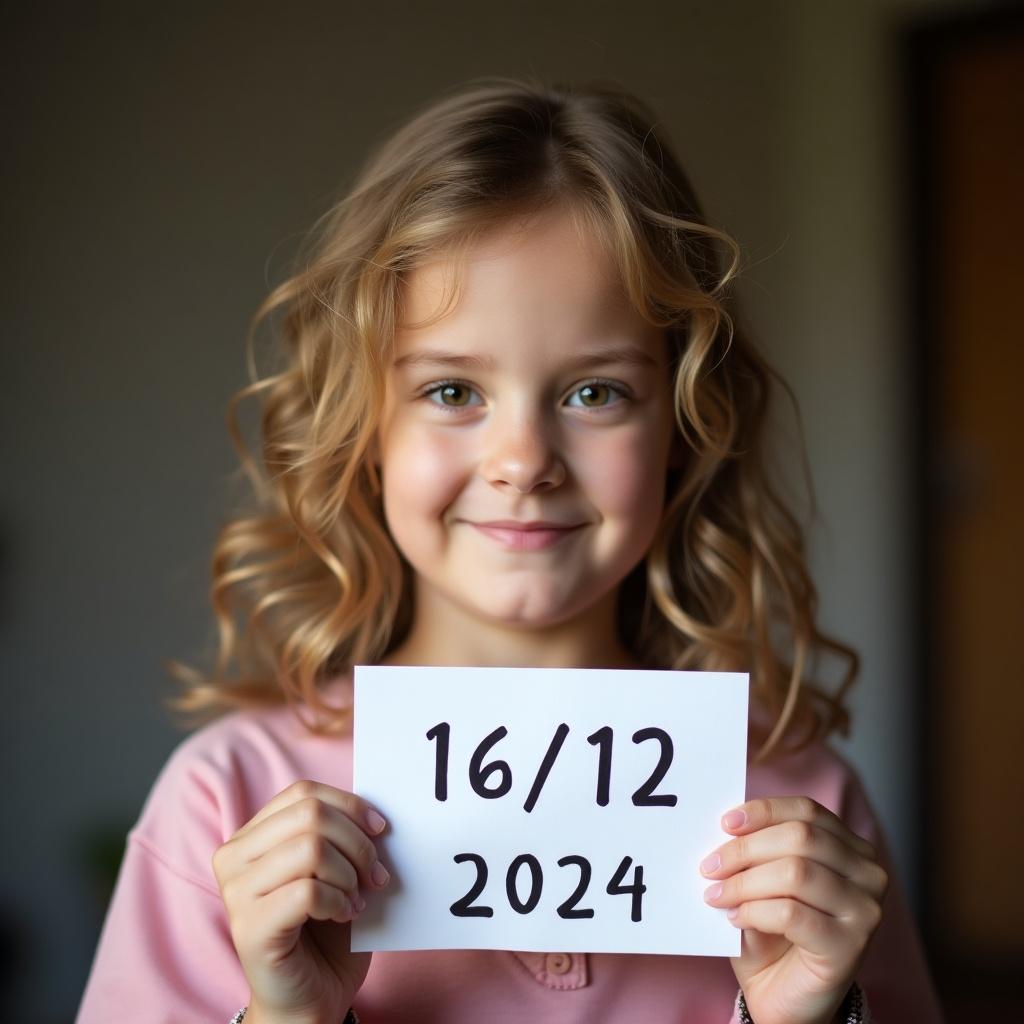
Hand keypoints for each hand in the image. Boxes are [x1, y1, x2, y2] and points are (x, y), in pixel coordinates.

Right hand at [212, 780, 390, 1023]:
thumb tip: (373, 810)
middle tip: (375, 875)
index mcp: (251, 837)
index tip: (380, 829)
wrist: (308, 1001)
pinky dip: (339, 901)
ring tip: (357, 898)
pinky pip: (309, 892)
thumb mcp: (334, 870)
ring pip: (311, 848)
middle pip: (310, 815)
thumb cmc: (324, 933)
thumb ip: (340, 835)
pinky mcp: (250, 928)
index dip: (349, 804)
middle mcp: (233, 858)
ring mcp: (236, 893)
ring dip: (349, 873)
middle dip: (356, 842)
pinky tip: (343, 916)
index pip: (303, 792)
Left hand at [699, 797, 887, 1023]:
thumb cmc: (774, 934)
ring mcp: (865, 911)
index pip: (807, 811)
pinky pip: (792, 914)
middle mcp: (868, 874)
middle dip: (746, 849)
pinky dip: (755, 911)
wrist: (787, 998)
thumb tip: (725, 827)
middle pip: (800, 837)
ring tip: (716, 895)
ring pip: (795, 872)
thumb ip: (755, 852)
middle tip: (710, 867)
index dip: (764, 811)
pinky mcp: (851, 947)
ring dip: (745, 882)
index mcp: (851, 848)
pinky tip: (736, 918)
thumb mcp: (764, 881)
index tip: (726, 823)